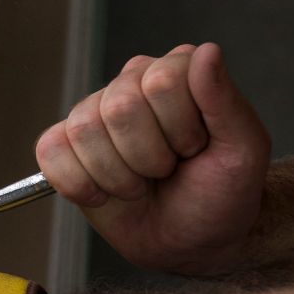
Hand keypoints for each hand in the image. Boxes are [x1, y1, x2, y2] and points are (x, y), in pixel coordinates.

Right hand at [36, 43, 270, 274]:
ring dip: (118, 176)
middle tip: (166, 170)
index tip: (196, 150)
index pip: (161, 82)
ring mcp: (93, 113)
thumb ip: (226, 101)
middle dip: (149, 158)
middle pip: (119, 108)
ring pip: (84, 131)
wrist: (192, 241)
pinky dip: (79, 184)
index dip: (181, 130)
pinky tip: (104, 193)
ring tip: (140, 183)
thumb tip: (207, 52)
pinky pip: (50, 151)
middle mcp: (131, 83)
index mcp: (176, 72)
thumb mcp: (243, 151)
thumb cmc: (221, 194)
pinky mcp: (62, 144)